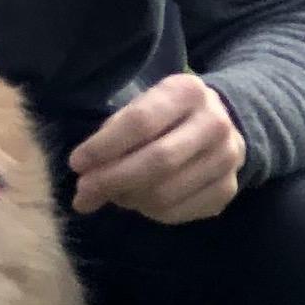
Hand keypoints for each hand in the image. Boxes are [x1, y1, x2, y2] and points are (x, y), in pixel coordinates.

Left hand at [69, 72, 244, 223]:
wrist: (222, 123)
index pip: (141, 123)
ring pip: (166, 193)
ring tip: (112, 194)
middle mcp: (215, 123)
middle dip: (112, 180)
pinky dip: (149, 212)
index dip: (104, 147)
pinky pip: (178, 212)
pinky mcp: (228, 189)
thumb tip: (84, 180)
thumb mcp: (143, 107)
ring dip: (129, 199)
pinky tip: (138, 201)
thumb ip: (112, 137)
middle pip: (157, 161)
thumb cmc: (167, 115)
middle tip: (84, 193)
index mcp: (188, 92)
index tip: (77, 163)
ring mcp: (227, 159)